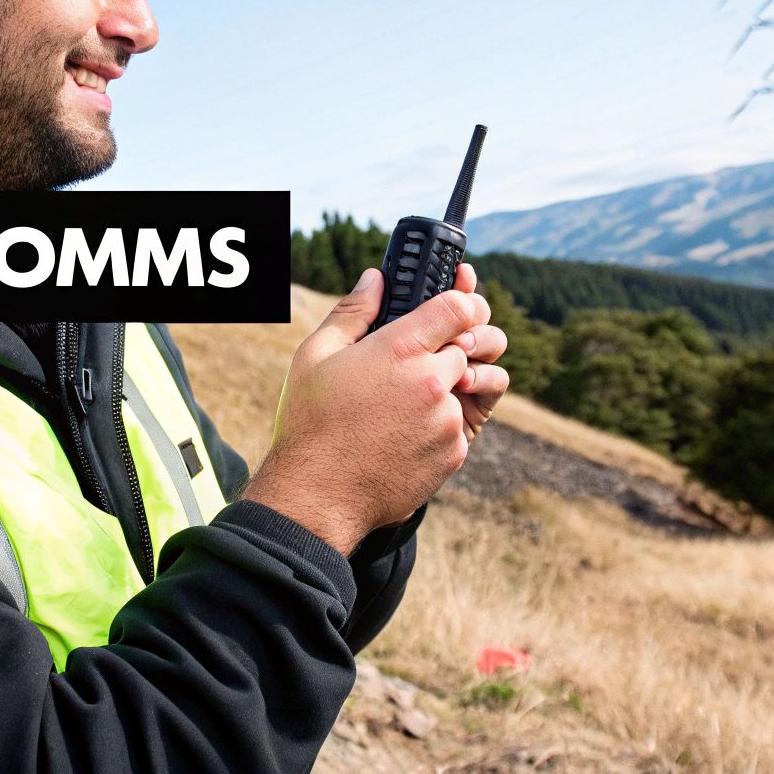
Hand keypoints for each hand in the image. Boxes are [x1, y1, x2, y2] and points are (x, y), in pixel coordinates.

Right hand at [242, 268, 503, 554]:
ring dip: (436, 396)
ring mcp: (446, 419)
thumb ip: (354, 311)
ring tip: (392, 413)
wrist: (318, 495)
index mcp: (400, 349)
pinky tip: (399, 439)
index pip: (459, 307)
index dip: (460, 305)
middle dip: (440, 354)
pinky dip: (435, 430)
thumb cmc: (311, 422)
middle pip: (462, 349)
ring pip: (458, 391)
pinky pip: (455, 428)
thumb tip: (375, 279)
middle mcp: (432, 381)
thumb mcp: (317, 355)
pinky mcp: (454, 453)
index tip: (451, 312)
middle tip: (404, 370)